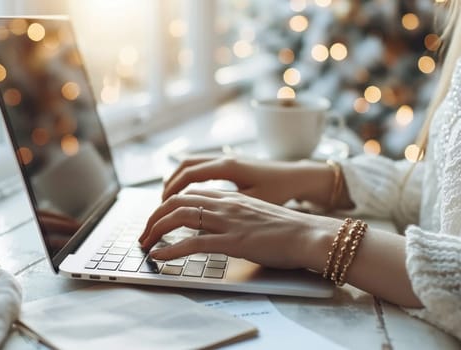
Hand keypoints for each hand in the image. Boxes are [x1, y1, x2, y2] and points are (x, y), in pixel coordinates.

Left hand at [139, 189, 339, 269]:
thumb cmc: (287, 228)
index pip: (189, 194)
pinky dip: (172, 249)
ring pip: (180, 217)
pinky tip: (160, 255)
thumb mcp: (256, 213)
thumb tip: (217, 225)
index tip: (158, 218)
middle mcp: (225, 204)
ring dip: (156, 229)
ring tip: (145, 243)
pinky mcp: (234, 241)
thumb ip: (235, 215)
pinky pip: (194, 244)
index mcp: (231, 198)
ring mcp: (229, 221)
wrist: (310, 233)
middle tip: (144, 232)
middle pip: (177, 201)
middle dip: (154, 216)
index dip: (167, 204)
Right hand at [163, 156, 311, 204]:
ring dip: (178, 180)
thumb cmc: (280, 190)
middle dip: (169, 185)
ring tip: (169, 200)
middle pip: (185, 166)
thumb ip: (225, 209)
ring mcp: (228, 159)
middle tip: (160, 205)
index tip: (161, 207)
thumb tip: (199, 222)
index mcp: (227, 167)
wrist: (300, 177)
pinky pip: (202, 167)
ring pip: (192, 164)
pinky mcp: (232, 165)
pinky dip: (190, 179)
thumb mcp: (252, 203)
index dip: (172, 191)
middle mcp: (224, 159)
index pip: (189, 175)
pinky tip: (189, 194)